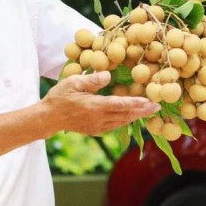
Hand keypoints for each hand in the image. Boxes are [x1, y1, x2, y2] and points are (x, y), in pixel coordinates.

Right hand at [43, 71, 160, 135]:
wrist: (48, 119)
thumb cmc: (59, 97)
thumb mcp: (72, 83)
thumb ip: (92, 80)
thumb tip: (109, 75)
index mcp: (94, 106)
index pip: (120, 105)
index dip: (137, 103)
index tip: (151, 102)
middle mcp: (98, 119)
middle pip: (125, 115)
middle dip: (142, 111)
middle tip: (157, 107)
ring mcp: (97, 126)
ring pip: (122, 122)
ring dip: (136, 116)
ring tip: (149, 111)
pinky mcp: (95, 130)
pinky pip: (115, 125)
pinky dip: (125, 120)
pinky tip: (131, 115)